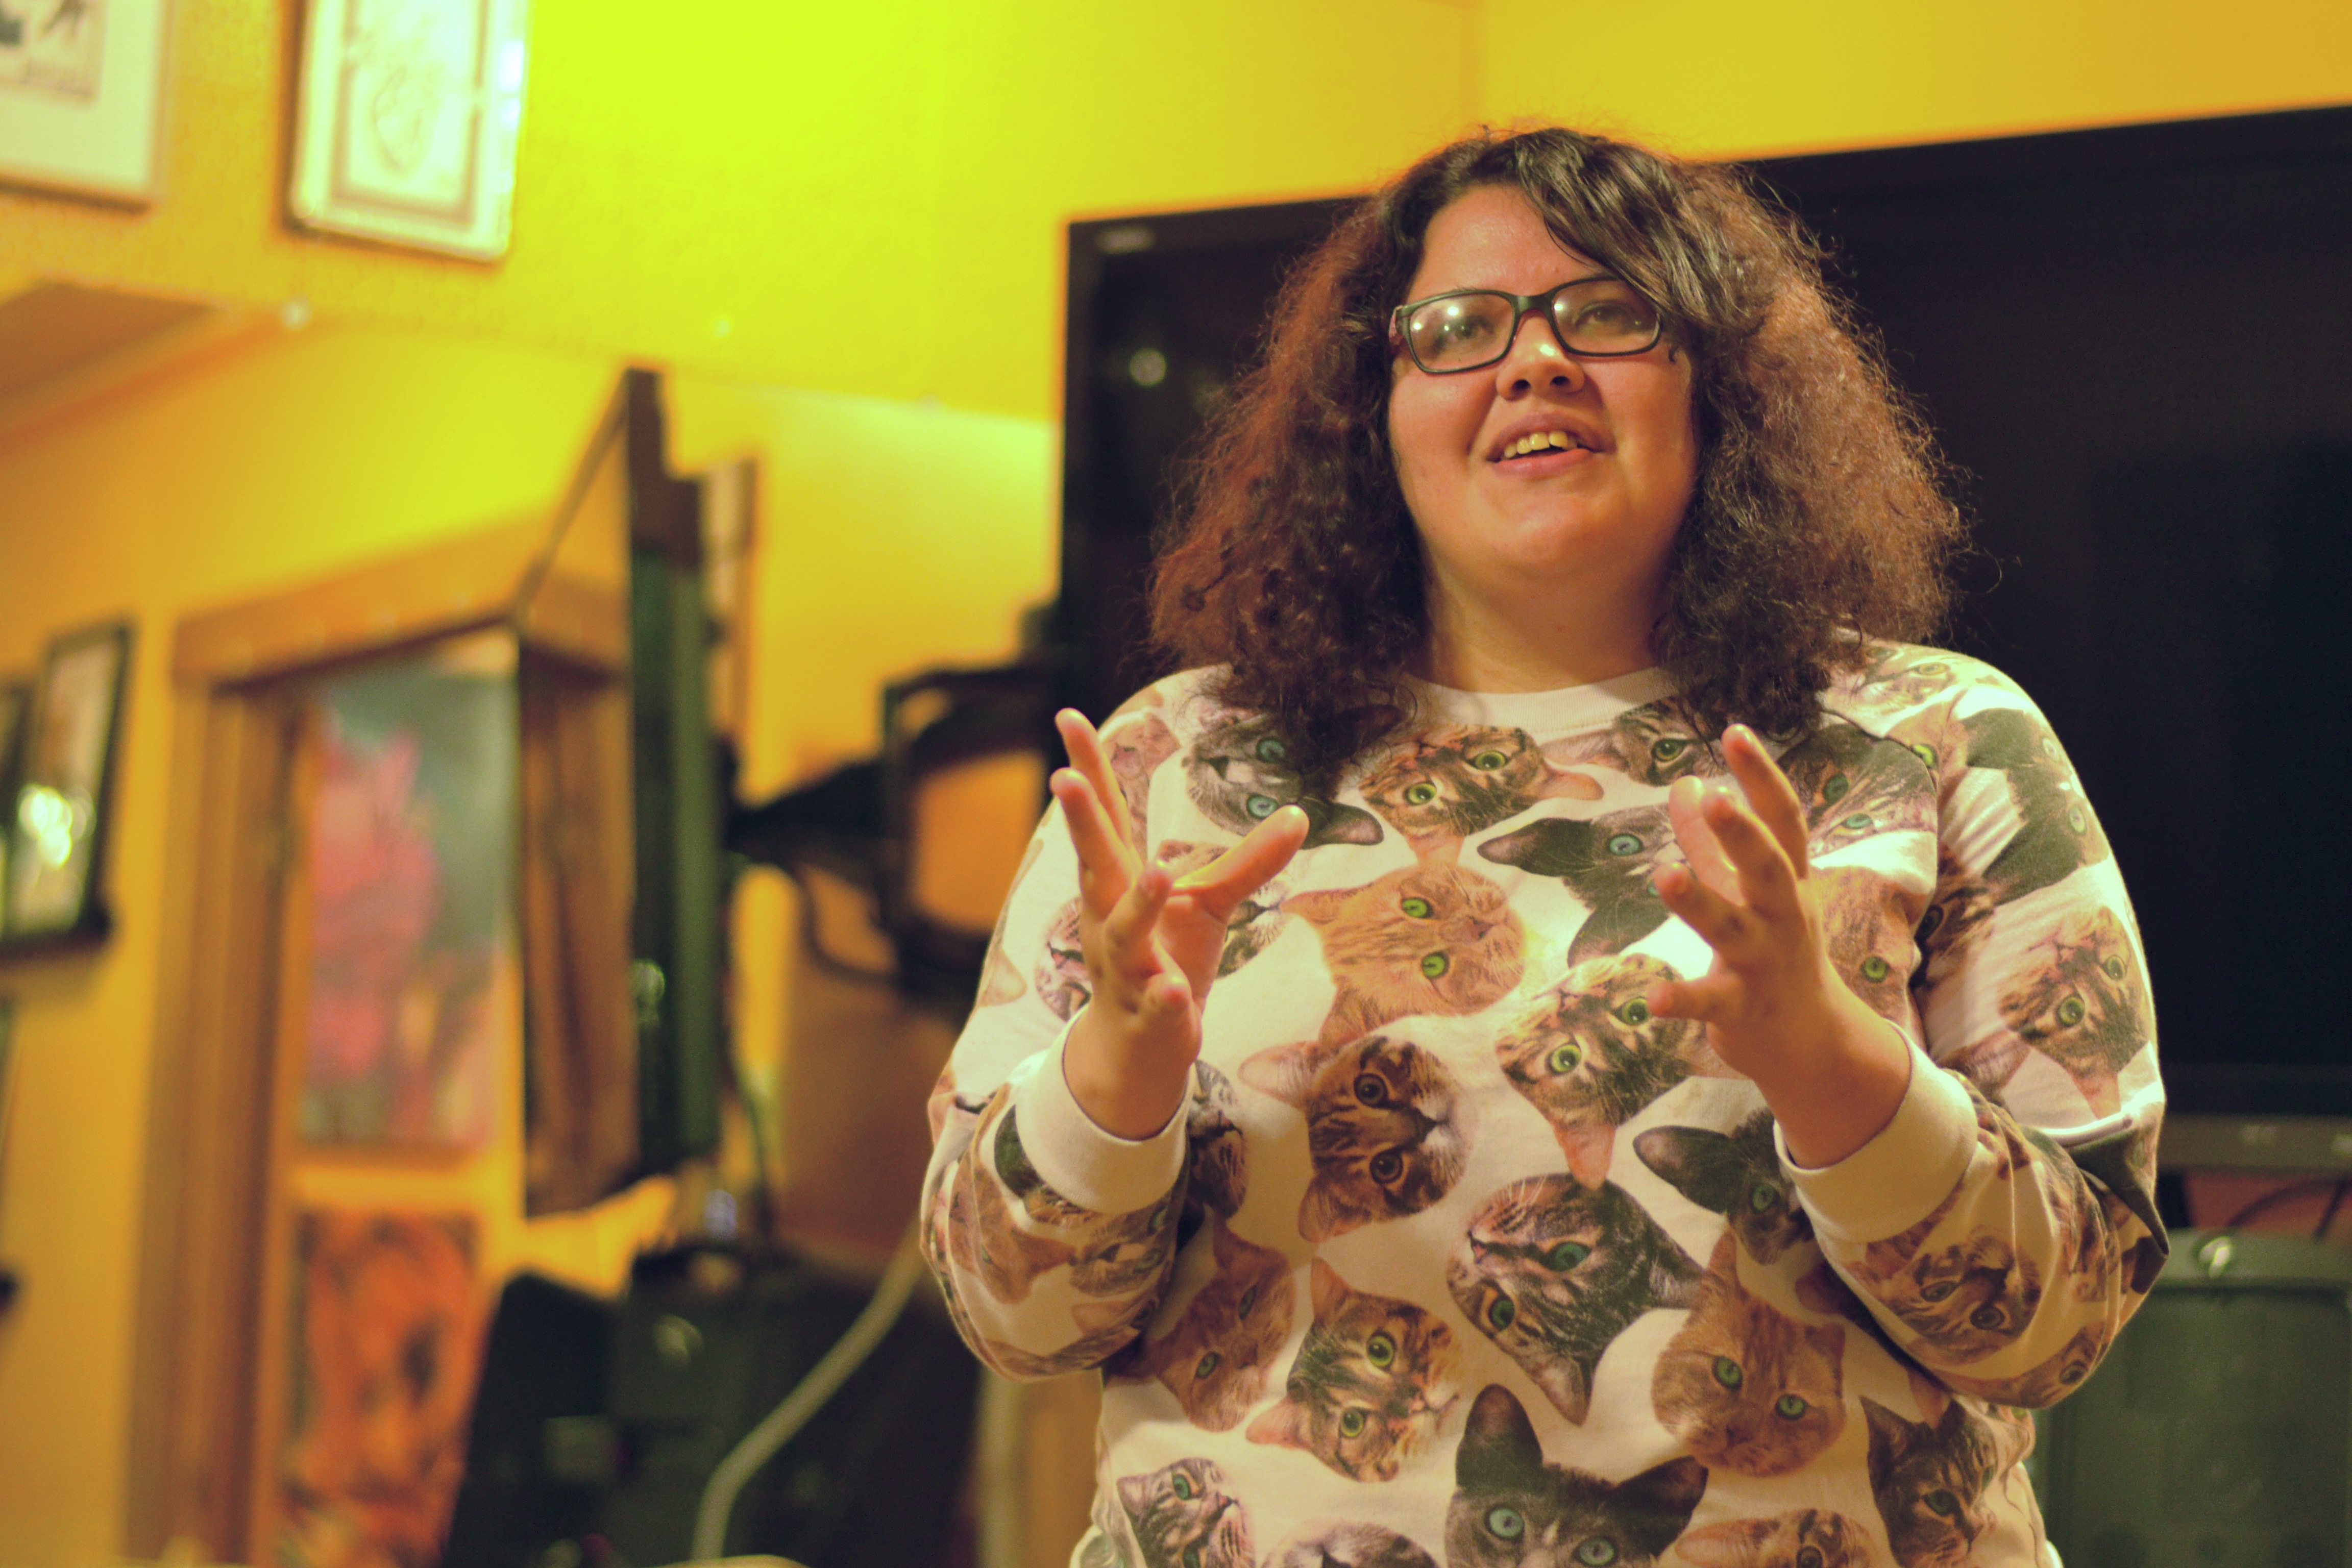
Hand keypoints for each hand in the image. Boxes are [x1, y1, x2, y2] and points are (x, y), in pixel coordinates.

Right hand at [1051, 709, 1306, 1138]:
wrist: (1140, 1050)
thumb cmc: (1167, 960)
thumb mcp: (1209, 904)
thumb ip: (1247, 861)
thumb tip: (1299, 815)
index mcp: (1119, 884)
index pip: (1104, 819)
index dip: (1088, 769)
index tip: (1068, 714)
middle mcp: (1111, 919)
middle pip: (1094, 865)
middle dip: (1080, 824)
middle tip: (1063, 778)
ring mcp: (1126, 970)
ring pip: (1123, 936)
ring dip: (1138, 905)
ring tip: (1160, 873)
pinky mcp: (1148, 1017)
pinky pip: (1155, 1007)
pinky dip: (1164, 999)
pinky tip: (1174, 990)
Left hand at [1645, 725, 1908, 1166]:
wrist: (1811, 1042)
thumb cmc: (1776, 951)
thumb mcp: (1748, 891)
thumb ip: (1711, 840)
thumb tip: (1687, 780)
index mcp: (1786, 882)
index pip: (1781, 820)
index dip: (1760, 776)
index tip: (1734, 731)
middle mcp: (1782, 917)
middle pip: (1770, 868)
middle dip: (1744, 835)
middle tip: (1716, 798)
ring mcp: (1765, 964)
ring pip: (1734, 929)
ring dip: (1700, 902)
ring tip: (1665, 875)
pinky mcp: (1743, 1009)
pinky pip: (1712, 1003)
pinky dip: (1683, 1001)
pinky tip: (1651, 1000)